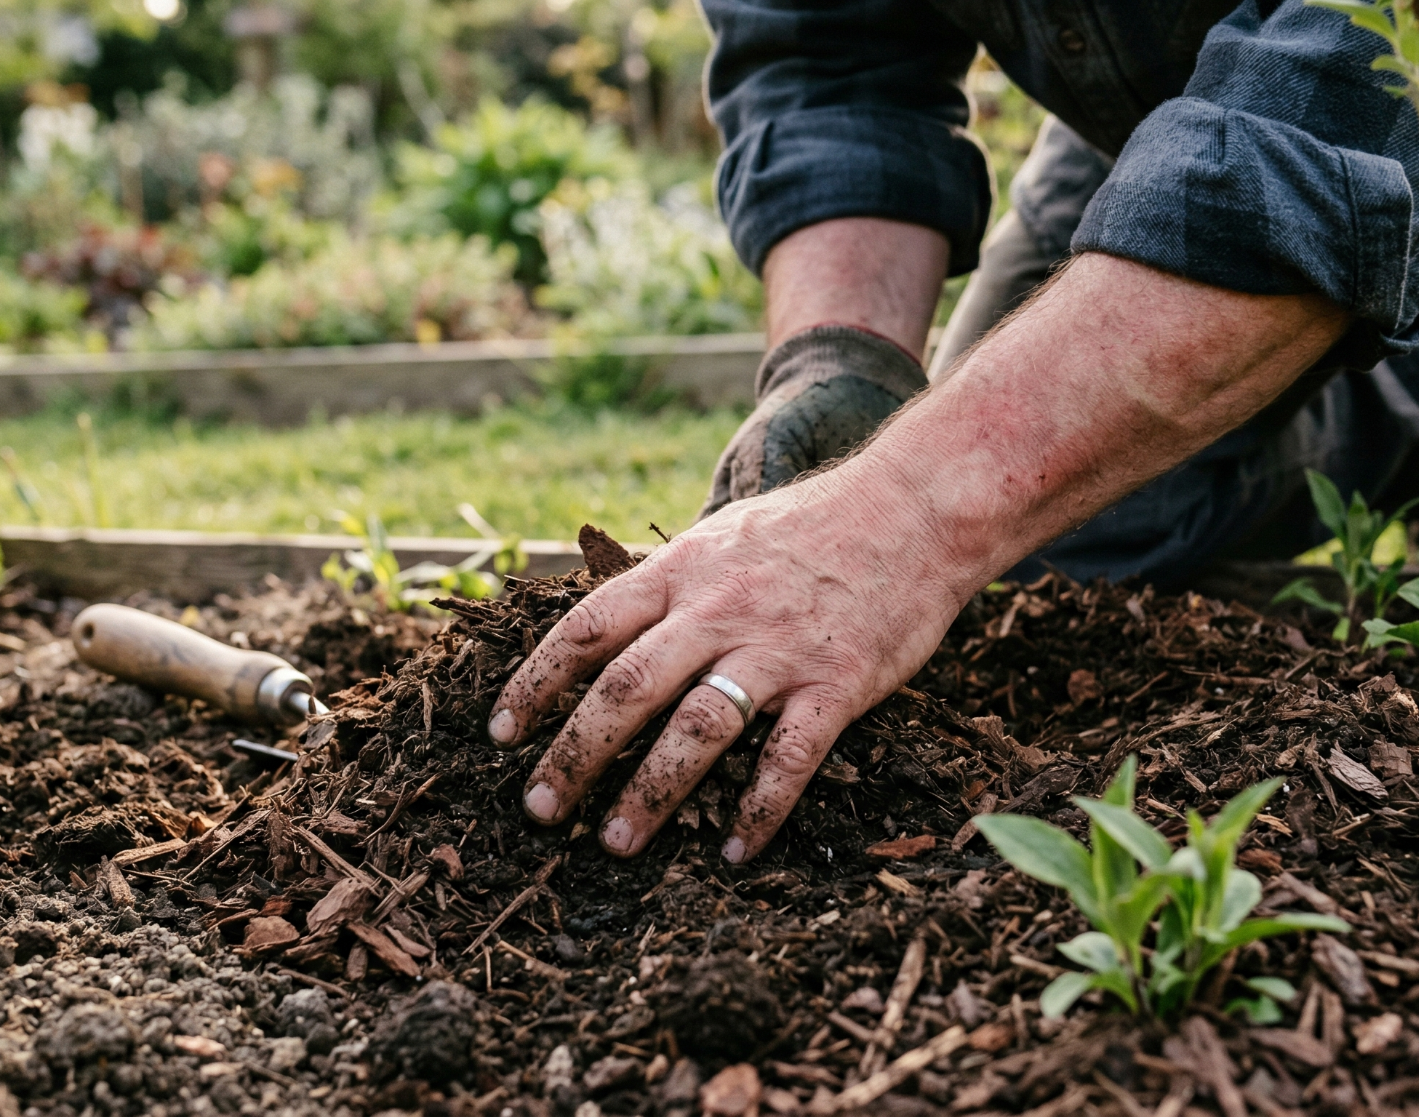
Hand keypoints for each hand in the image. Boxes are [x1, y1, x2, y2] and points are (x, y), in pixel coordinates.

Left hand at [490, 251, 1350, 863]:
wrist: (916, 507)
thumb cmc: (817, 525)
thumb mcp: (725, 533)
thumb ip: (669, 582)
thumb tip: (608, 626)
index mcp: (683, 572)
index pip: (587, 629)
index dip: (536, 683)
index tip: (502, 733)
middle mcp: (718, 610)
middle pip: (625, 689)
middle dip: (573, 755)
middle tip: (538, 808)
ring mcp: (778, 648)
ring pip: (694, 730)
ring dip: (649, 794)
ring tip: (615, 844)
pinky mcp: (836, 683)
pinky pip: (787, 759)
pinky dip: (757, 812)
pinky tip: (734, 853)